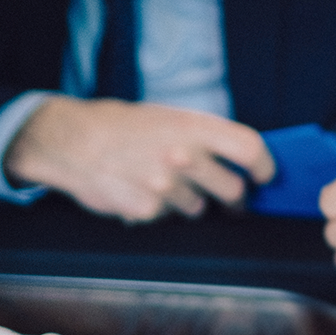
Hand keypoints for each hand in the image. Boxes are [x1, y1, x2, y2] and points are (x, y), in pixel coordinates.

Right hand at [4, 96, 275, 222]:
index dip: (264, 166)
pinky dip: (159, 210)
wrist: (71, 141)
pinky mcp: (147, 211)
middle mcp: (183, 156)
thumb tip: (239, 158)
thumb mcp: (166, 116)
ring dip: (190, 201)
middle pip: (234, 190)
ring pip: (200, 208)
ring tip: (163, 183)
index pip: (249, 148)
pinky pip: (167, 218)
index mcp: (192, 126)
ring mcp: (165, 187)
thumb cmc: (120, 125)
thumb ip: (202, 136)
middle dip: (234, 198)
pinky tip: (140, 191)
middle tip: (228, 198)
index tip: (264, 176)